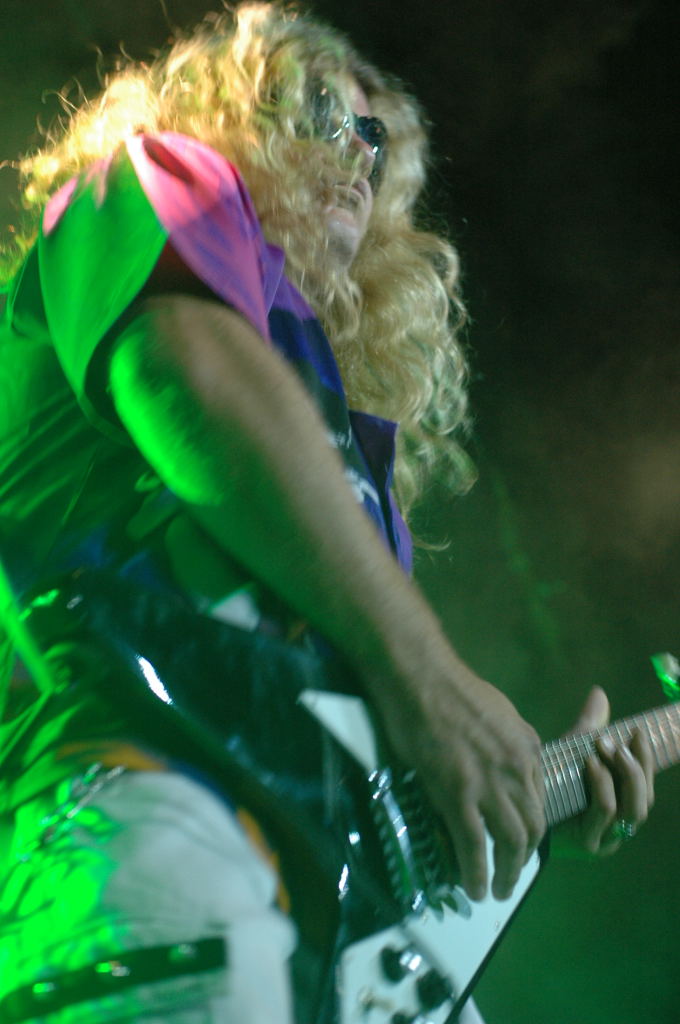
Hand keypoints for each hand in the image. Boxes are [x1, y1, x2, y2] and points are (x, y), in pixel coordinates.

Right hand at [374, 664, 544, 902]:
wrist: (421, 678)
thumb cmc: (450, 688)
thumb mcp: (498, 713)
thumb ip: (508, 743)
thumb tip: (504, 763)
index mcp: (527, 748)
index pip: (539, 799)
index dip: (531, 827)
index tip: (520, 842)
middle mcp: (517, 769)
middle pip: (534, 826)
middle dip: (526, 858)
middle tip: (514, 875)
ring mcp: (489, 783)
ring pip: (511, 841)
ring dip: (508, 873)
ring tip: (499, 891)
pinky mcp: (457, 793)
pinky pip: (474, 844)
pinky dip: (477, 872)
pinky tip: (474, 887)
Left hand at [554, 686, 654, 855]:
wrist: (518, 815)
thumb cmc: (551, 784)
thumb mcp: (572, 753)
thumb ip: (589, 727)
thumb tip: (599, 693)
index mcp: (621, 806)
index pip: (647, 785)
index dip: (647, 759)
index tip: (637, 730)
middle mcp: (620, 825)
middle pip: (644, 799)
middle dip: (637, 766)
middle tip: (620, 739)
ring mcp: (606, 837)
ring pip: (632, 809)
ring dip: (623, 774)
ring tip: (606, 747)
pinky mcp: (587, 843)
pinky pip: (604, 812)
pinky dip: (602, 785)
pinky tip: (591, 764)